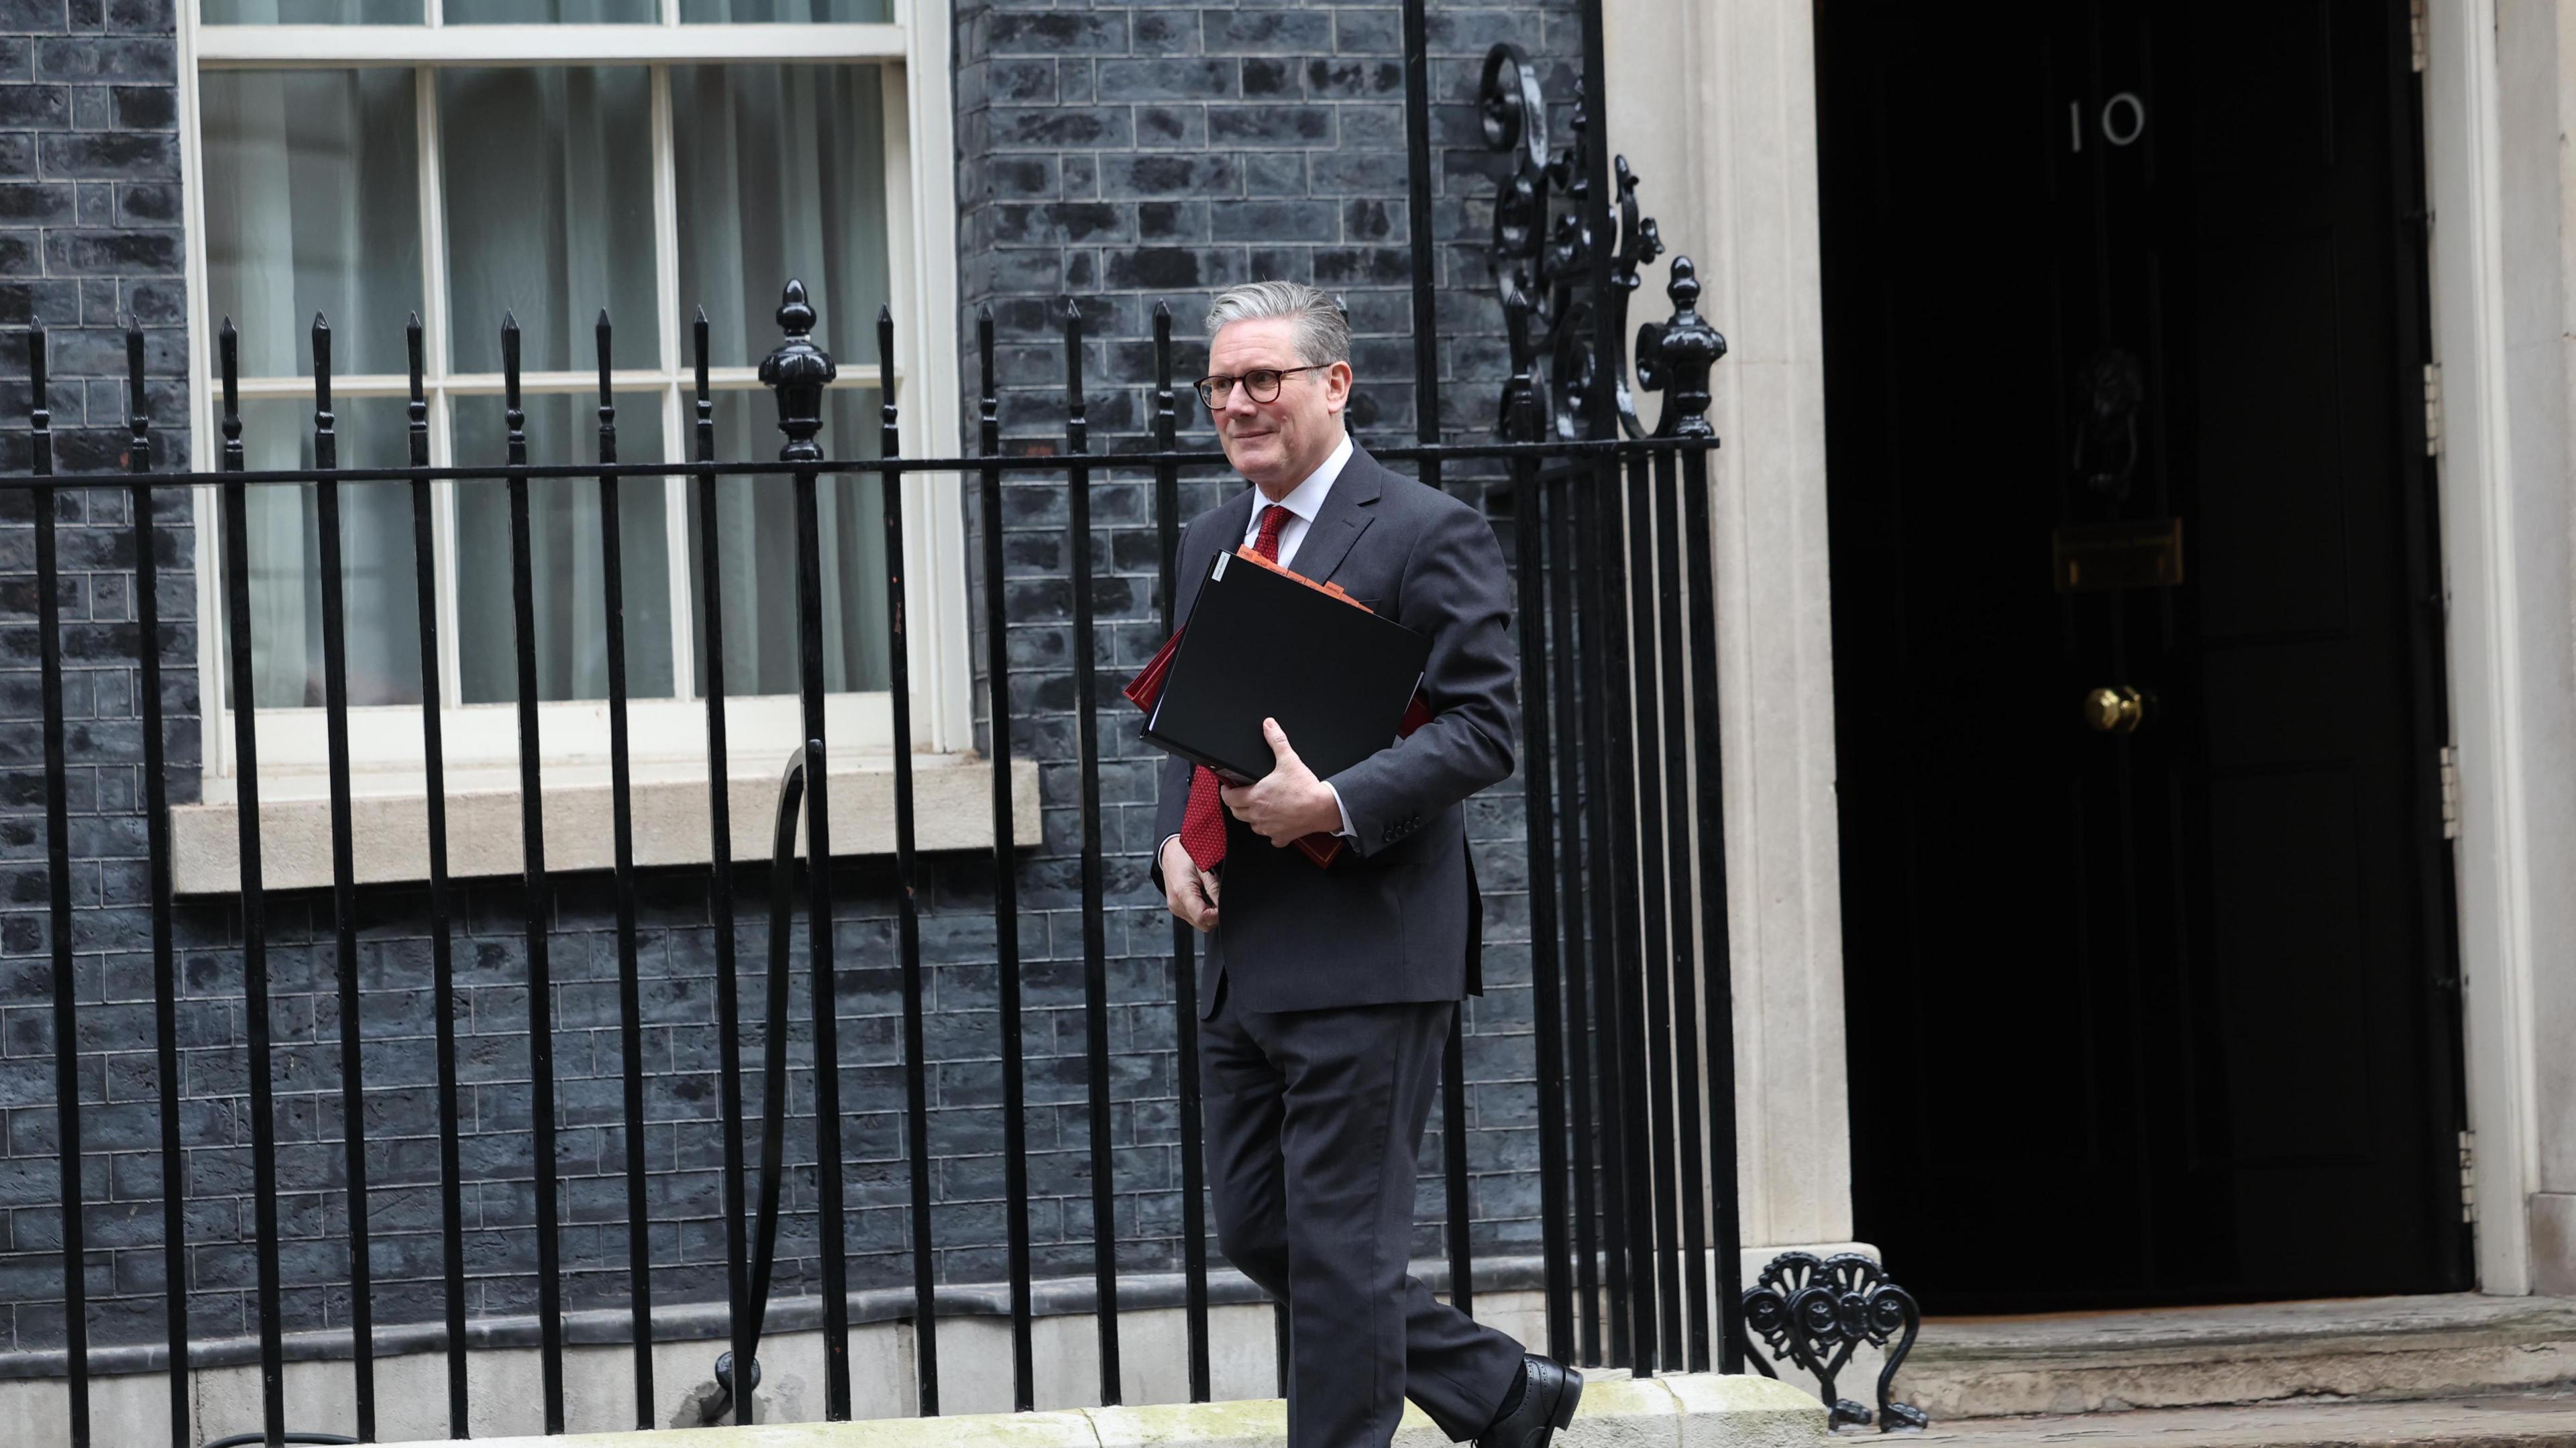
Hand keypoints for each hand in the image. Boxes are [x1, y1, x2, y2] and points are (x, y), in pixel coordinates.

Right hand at [1161, 835, 1221, 931]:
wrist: (1170, 852)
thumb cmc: (1185, 855)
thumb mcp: (1204, 868)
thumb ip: (1214, 888)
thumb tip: (1224, 904)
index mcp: (1182, 893)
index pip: (1203, 917)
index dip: (1217, 914)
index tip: (1224, 905)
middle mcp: (1176, 904)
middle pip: (1202, 923)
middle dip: (1215, 914)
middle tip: (1218, 897)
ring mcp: (1175, 908)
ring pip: (1199, 922)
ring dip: (1208, 913)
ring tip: (1209, 894)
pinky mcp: (1176, 908)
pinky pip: (1193, 917)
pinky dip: (1202, 910)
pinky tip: (1202, 896)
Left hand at [1219, 718, 1343, 845]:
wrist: (1323, 807)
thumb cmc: (1305, 788)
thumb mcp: (1289, 759)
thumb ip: (1276, 741)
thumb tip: (1269, 726)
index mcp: (1255, 796)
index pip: (1229, 798)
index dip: (1226, 792)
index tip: (1228, 788)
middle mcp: (1258, 815)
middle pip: (1237, 813)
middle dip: (1236, 804)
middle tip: (1241, 797)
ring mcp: (1269, 828)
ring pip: (1252, 826)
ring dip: (1252, 818)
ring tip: (1259, 808)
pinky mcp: (1281, 836)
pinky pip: (1271, 838)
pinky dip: (1271, 832)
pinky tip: (1277, 823)